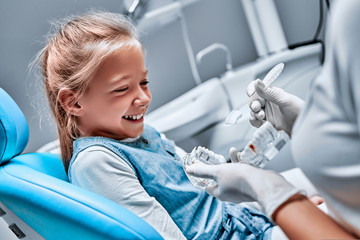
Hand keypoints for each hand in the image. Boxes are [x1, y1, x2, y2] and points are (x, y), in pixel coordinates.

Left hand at [186, 162, 301, 218]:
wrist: (264, 183)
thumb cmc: (240, 179)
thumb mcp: (217, 171)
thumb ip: (203, 171)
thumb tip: (189, 170)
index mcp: (220, 193)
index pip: (209, 187)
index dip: (206, 178)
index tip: (205, 168)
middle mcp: (231, 194)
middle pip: (222, 179)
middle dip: (221, 166)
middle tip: (220, 158)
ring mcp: (242, 190)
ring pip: (234, 174)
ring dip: (233, 162)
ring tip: (234, 152)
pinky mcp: (252, 185)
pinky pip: (245, 173)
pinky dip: (243, 164)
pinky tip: (243, 156)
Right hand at [247, 79, 303, 134]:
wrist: (304, 127)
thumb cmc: (299, 111)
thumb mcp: (284, 100)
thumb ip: (269, 92)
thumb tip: (257, 82)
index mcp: (272, 93)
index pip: (257, 88)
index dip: (252, 89)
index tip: (251, 94)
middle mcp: (268, 103)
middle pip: (253, 101)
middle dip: (253, 104)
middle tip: (257, 107)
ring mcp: (266, 113)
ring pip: (253, 111)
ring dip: (254, 113)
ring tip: (261, 116)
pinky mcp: (266, 124)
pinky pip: (255, 121)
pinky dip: (254, 121)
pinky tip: (260, 122)